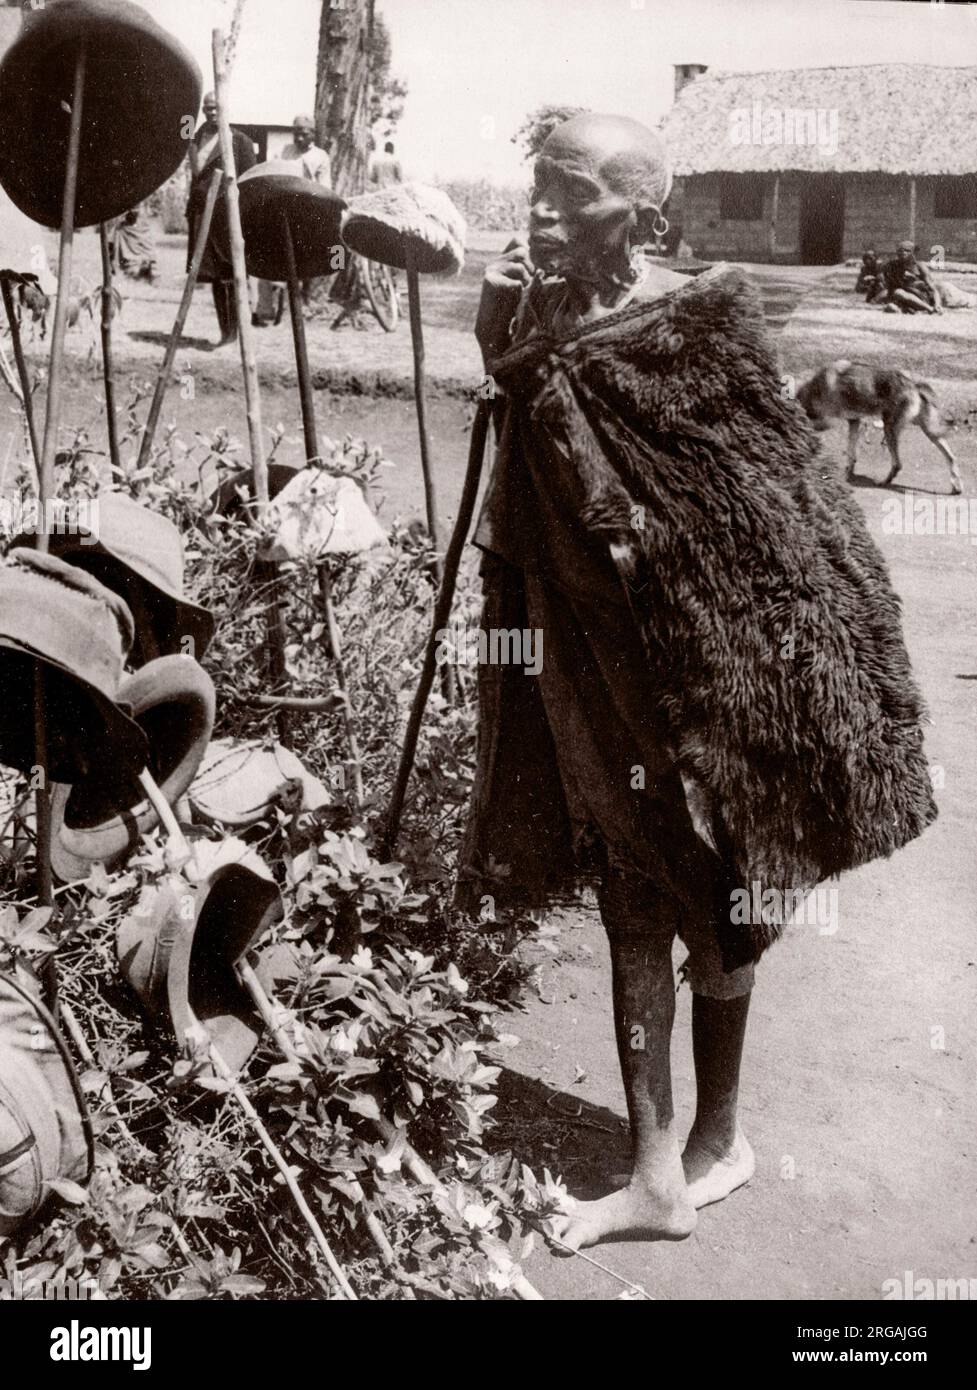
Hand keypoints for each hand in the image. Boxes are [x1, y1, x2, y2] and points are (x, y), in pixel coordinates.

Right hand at [476, 239, 533, 364]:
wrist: (493, 329)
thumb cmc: (511, 308)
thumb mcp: (522, 284)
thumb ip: (529, 269)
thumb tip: (546, 261)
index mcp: (501, 260)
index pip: (518, 241)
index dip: (529, 252)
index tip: (532, 270)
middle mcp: (494, 262)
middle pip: (522, 251)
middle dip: (531, 269)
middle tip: (527, 286)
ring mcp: (491, 270)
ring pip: (520, 266)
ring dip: (527, 281)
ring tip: (521, 294)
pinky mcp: (490, 281)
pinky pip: (517, 282)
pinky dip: (520, 292)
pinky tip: (514, 300)